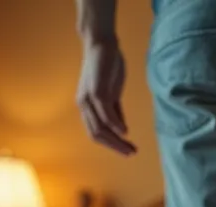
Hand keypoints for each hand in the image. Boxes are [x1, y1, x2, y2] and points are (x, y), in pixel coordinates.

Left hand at [77, 38, 136, 154]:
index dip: (111, 145)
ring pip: (100, 127)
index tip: (127, 151)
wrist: (101, 44)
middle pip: (97, 135)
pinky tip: (125, 132)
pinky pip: (105, 113)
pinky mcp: (97, 91)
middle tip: (130, 154)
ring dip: (116, 140)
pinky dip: (116, 124)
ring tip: (130, 148)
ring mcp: (89, 99)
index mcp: (87, 107)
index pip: (96, 133)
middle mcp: (84, 105)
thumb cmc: (107, 66)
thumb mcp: (112, 92)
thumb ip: (115, 110)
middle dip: (114, 147)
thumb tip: (122, 130)